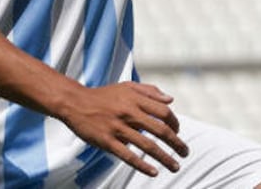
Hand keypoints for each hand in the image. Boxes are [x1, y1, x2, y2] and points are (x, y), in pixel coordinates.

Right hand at [59, 81, 189, 176]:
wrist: (75, 102)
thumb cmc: (104, 95)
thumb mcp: (127, 87)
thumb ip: (149, 91)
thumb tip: (170, 100)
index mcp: (135, 99)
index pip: (164, 112)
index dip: (175, 123)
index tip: (178, 132)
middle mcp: (129, 113)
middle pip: (160, 130)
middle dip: (176, 143)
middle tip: (185, 153)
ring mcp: (118, 128)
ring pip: (147, 146)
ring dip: (165, 158)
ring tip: (175, 166)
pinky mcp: (107, 141)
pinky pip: (128, 156)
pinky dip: (143, 165)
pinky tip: (154, 172)